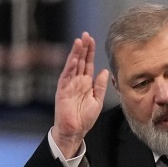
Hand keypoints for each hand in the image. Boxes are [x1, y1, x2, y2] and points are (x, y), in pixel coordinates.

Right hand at [52, 32, 109, 158]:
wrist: (75, 131)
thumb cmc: (85, 118)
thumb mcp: (97, 100)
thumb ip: (100, 86)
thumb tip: (104, 71)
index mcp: (86, 83)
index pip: (88, 64)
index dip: (90, 52)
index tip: (92, 40)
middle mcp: (77, 81)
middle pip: (80, 61)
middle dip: (83, 48)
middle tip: (86, 35)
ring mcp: (69, 84)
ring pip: (73, 65)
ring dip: (76, 53)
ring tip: (80, 41)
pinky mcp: (63, 90)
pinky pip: (67, 75)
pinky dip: (70, 65)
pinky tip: (74, 57)